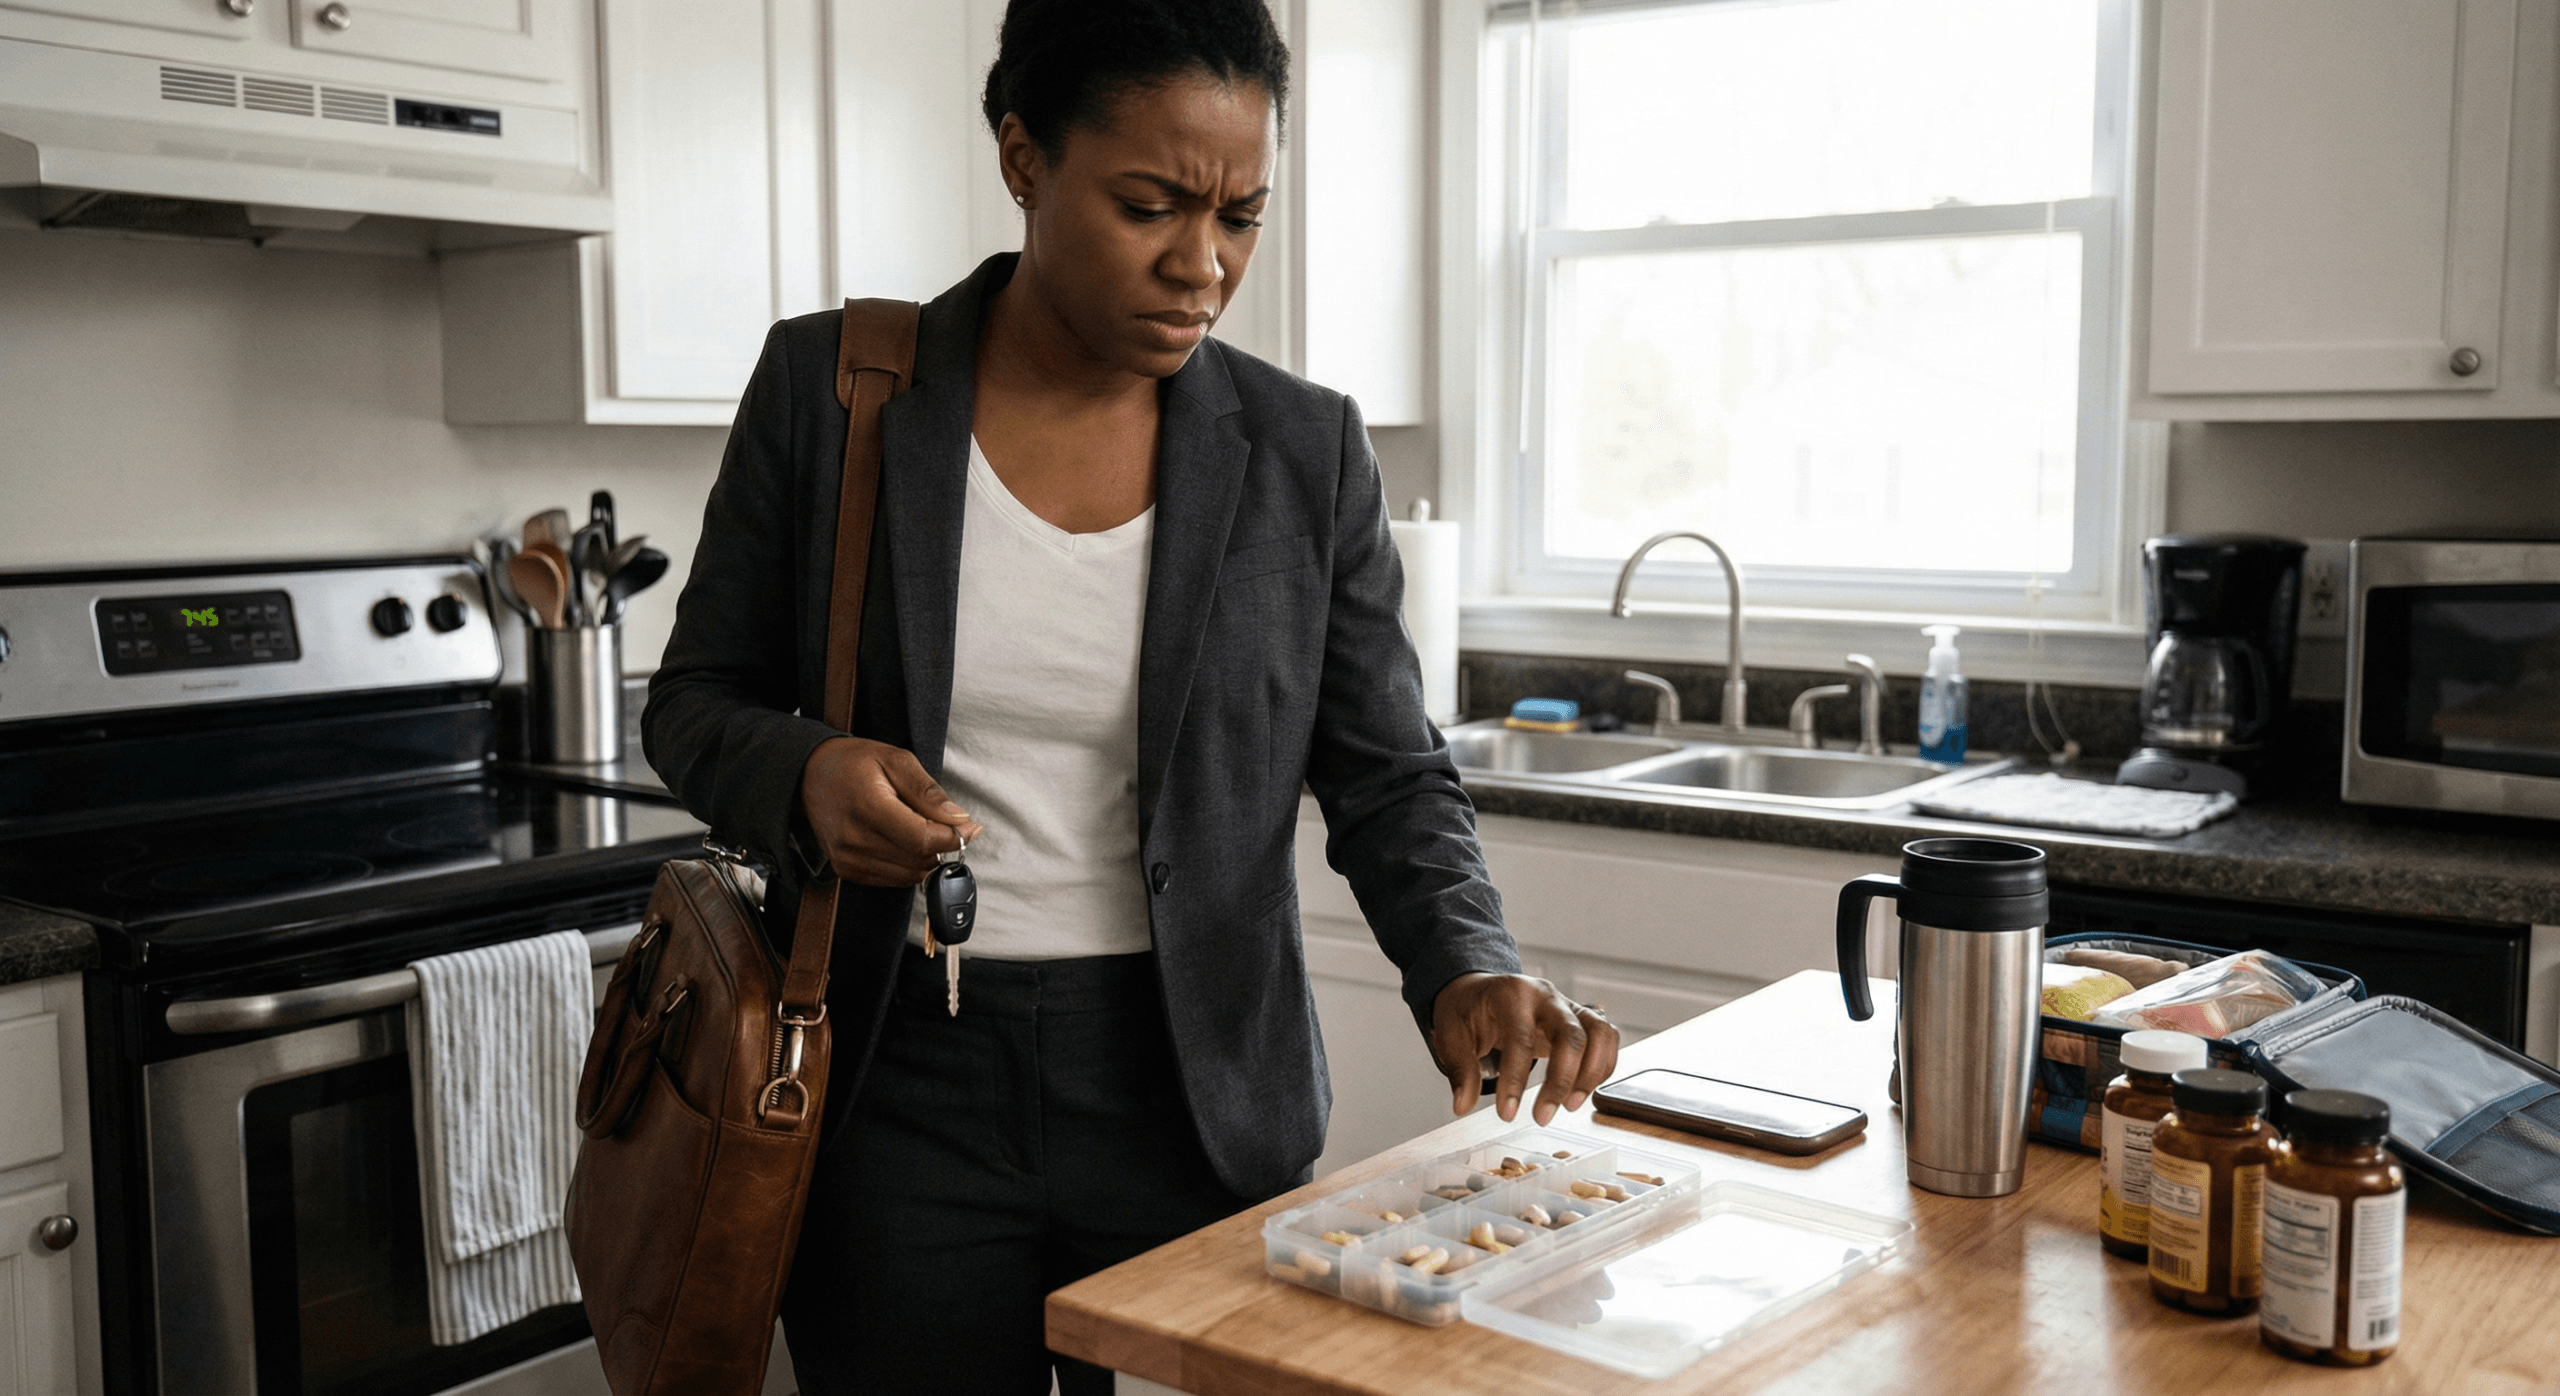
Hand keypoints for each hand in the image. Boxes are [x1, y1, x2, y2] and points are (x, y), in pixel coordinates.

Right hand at [798, 736, 981, 885]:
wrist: (809, 774)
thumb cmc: (852, 763)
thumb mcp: (896, 760)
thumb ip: (928, 792)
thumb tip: (958, 819)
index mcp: (867, 806)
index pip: (921, 839)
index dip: (953, 838)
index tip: (971, 828)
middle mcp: (853, 838)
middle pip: (918, 859)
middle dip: (944, 845)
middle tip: (951, 825)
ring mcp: (847, 857)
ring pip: (909, 874)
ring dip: (927, 857)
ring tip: (924, 829)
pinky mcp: (846, 869)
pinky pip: (893, 879)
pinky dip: (909, 864)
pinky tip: (905, 840)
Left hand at [1428, 973, 1619, 1125]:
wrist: (1480, 992)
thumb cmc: (1467, 1011)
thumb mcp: (1451, 1035)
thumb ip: (1460, 1069)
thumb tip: (1463, 1104)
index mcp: (1511, 994)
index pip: (1521, 1038)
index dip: (1515, 1079)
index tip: (1506, 1113)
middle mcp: (1546, 996)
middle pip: (1570, 1035)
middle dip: (1560, 1081)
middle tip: (1543, 1116)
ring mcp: (1567, 1005)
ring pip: (1599, 1034)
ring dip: (1591, 1074)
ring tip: (1570, 1106)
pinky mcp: (1580, 1018)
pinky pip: (1606, 1038)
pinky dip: (1602, 1066)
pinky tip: (1582, 1091)